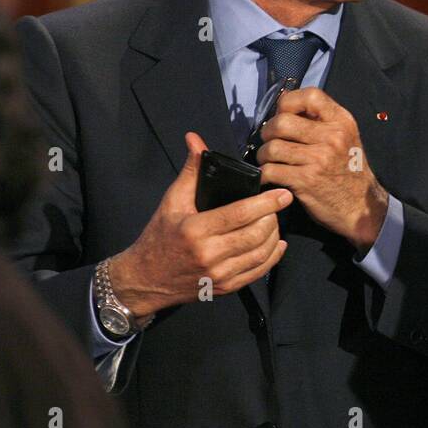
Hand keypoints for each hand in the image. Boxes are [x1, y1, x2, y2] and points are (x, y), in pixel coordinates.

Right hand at [111, 132, 289, 316]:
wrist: (144, 279)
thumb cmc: (159, 236)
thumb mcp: (172, 201)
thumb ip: (190, 170)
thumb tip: (195, 139)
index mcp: (195, 230)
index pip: (239, 215)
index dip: (265, 203)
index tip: (283, 194)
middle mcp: (209, 255)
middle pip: (255, 234)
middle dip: (273, 217)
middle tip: (278, 205)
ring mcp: (219, 275)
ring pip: (260, 254)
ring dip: (275, 235)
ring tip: (275, 220)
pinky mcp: (225, 288)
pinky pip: (257, 272)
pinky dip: (272, 257)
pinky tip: (277, 244)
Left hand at [254, 87, 388, 252]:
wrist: (361, 207)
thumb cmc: (349, 172)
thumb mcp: (345, 138)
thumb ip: (320, 120)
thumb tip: (285, 103)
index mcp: (342, 122)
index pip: (310, 96)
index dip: (289, 102)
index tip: (283, 113)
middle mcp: (332, 137)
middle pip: (282, 122)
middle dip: (269, 132)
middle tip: (271, 141)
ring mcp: (319, 159)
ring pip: (272, 147)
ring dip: (264, 155)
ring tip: (270, 160)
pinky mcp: (306, 180)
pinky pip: (270, 170)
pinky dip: (265, 173)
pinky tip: (271, 176)